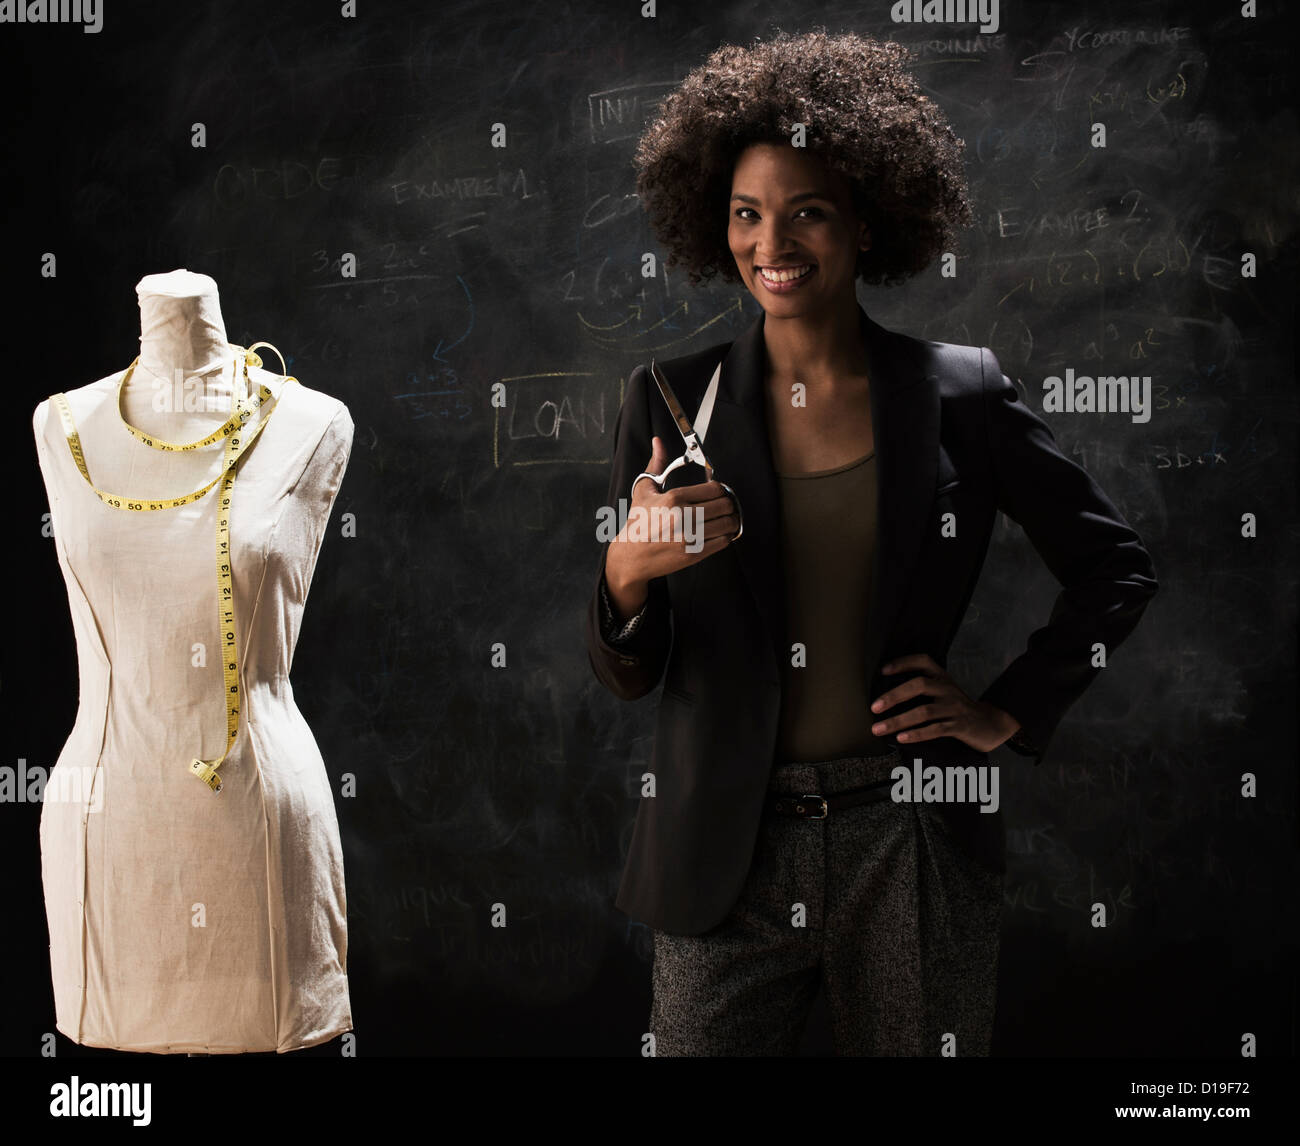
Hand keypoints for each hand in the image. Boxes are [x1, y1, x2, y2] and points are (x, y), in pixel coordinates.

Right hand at [604, 436, 739, 616]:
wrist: (631, 557)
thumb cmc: (638, 523)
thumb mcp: (644, 490)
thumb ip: (657, 465)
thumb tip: (658, 442)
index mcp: (674, 499)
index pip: (714, 489)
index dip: (720, 489)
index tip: (718, 492)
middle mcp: (683, 517)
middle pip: (725, 505)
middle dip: (728, 503)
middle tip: (724, 505)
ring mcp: (690, 537)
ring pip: (728, 523)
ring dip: (731, 520)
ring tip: (725, 518)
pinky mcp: (694, 554)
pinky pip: (723, 541)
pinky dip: (726, 536)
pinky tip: (719, 533)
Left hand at [869, 653, 1021, 752]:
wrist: (988, 724)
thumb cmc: (957, 708)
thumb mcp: (943, 692)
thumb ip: (923, 688)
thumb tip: (886, 695)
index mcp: (942, 677)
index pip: (923, 661)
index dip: (903, 663)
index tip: (884, 670)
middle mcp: (947, 688)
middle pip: (919, 685)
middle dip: (894, 696)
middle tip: (874, 707)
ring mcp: (954, 707)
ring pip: (923, 712)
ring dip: (898, 721)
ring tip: (879, 728)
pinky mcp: (959, 726)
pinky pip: (935, 730)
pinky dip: (917, 734)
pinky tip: (902, 738)